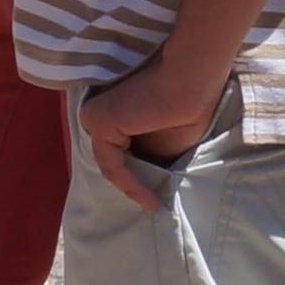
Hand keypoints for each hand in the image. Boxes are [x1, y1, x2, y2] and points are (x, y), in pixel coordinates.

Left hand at [79, 53, 219, 197]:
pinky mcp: (98, 123)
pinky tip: (149, 202)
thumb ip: (147, 152)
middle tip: (149, 203)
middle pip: (112, 154)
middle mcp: (99, 113)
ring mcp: (94, 117)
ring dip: (131, 185)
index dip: (134, 171)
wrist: (190, 79)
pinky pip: (111, 164)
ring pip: (111, 161)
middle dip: (129, 178)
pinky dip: (129, 184)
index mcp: (114, 113)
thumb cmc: (187, 107)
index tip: (151, 194)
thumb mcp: (165, 140)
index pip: (118, 148)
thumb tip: (145, 177)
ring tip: (152, 205)